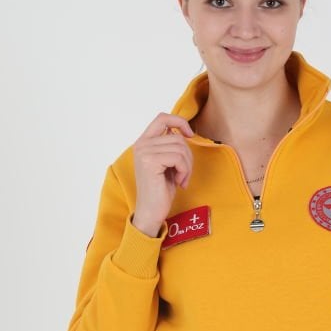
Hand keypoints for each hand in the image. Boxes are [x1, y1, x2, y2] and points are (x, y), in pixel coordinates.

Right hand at [132, 113, 194, 230]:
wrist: (151, 212)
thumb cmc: (161, 190)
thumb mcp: (167, 164)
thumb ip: (170, 146)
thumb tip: (184, 133)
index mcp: (143, 142)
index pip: (162, 118)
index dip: (179, 121)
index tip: (190, 134)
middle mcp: (141, 144)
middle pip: (177, 137)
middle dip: (188, 156)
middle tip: (184, 174)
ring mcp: (144, 152)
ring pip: (180, 147)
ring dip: (187, 166)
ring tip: (181, 179)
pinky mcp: (150, 162)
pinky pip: (178, 158)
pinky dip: (184, 171)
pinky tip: (179, 183)